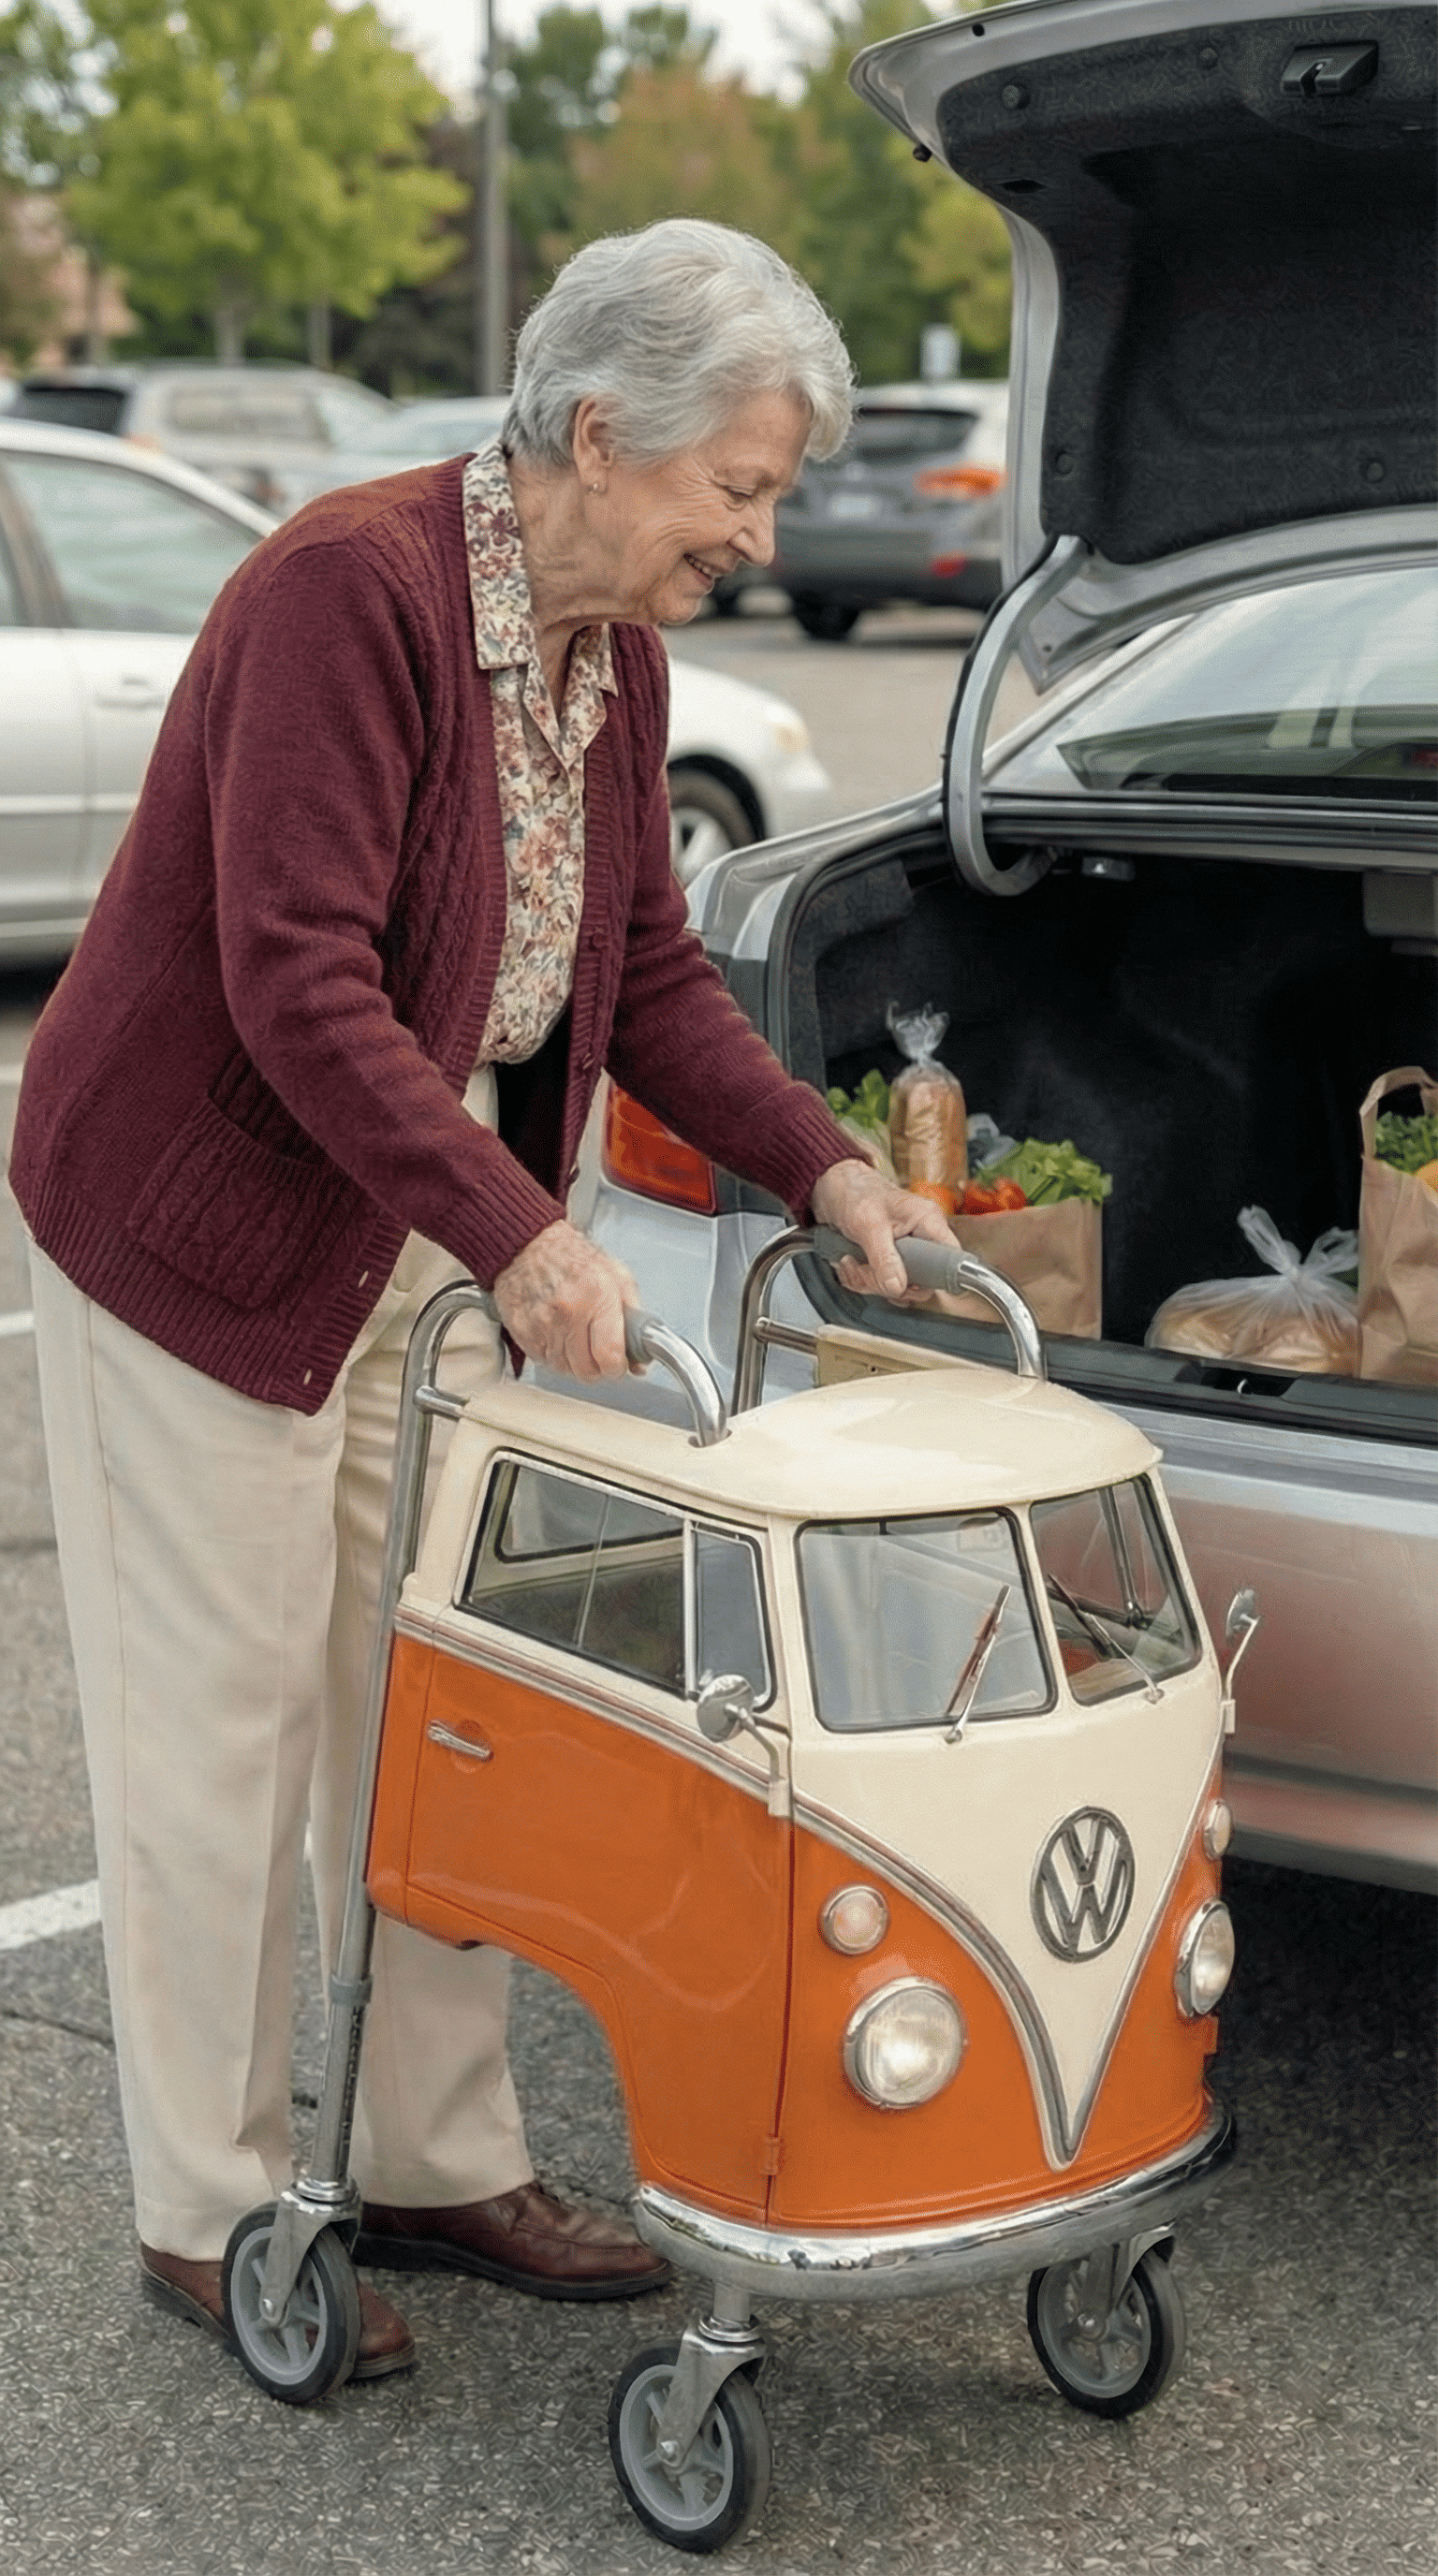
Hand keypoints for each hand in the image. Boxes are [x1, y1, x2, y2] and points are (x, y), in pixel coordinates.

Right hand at [492, 1220, 641, 1380]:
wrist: (529, 1246)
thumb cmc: (573, 1258)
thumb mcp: (617, 1276)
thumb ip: (634, 1317)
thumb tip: (640, 1358)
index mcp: (596, 1295)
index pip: (609, 1355)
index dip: (617, 1368)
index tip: (618, 1365)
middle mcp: (568, 1311)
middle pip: (586, 1370)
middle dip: (597, 1367)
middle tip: (598, 1352)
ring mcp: (541, 1323)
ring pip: (564, 1370)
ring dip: (574, 1362)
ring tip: (576, 1337)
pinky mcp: (522, 1331)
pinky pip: (543, 1362)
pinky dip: (553, 1355)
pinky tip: (557, 1333)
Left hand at [810, 1158, 954, 1301]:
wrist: (832, 1187)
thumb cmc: (855, 1192)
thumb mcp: (869, 1225)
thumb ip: (884, 1258)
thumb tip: (897, 1287)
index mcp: (928, 1222)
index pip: (952, 1259)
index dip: (936, 1278)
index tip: (909, 1285)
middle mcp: (921, 1237)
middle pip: (921, 1281)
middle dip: (888, 1284)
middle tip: (866, 1272)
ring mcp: (904, 1250)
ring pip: (898, 1285)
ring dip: (868, 1282)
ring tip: (851, 1263)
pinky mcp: (887, 1258)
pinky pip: (881, 1282)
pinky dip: (860, 1279)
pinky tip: (849, 1263)